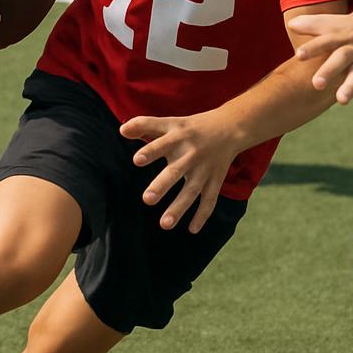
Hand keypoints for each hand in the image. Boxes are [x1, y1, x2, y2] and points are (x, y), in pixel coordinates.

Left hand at [119, 111, 240, 232]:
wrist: (230, 127)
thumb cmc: (191, 128)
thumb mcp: (170, 122)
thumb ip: (145, 125)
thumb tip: (121, 130)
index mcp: (178, 137)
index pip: (162, 144)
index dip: (150, 152)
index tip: (137, 160)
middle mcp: (191, 154)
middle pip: (176, 171)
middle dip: (162, 186)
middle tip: (147, 199)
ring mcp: (204, 170)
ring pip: (191, 191)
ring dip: (179, 208)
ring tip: (164, 225)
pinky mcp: (215, 180)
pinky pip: (210, 200)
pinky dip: (203, 215)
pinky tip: (192, 230)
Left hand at [287, 7, 352, 125]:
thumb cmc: (351, 23)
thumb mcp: (334, 21)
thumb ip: (312, 24)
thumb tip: (291, 25)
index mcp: (341, 35)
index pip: (325, 41)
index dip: (312, 48)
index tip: (298, 55)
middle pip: (342, 58)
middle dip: (330, 70)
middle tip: (316, 84)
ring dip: (351, 87)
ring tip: (340, 101)